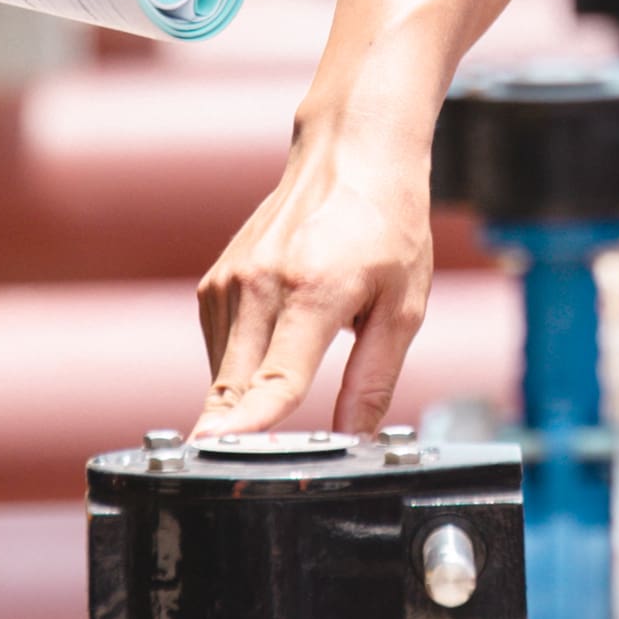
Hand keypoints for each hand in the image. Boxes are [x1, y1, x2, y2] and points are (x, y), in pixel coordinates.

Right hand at [192, 107, 438, 436]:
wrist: (351, 152)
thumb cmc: (387, 223)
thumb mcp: (403, 307)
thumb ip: (374, 380)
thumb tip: (356, 440)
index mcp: (314, 291)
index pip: (274, 379)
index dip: (248, 427)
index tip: (216, 457)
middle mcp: (260, 284)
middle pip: (231, 389)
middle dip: (237, 435)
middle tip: (256, 466)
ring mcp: (230, 281)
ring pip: (220, 375)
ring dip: (244, 397)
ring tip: (295, 368)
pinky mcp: (215, 282)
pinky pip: (217, 350)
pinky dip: (239, 365)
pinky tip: (275, 343)